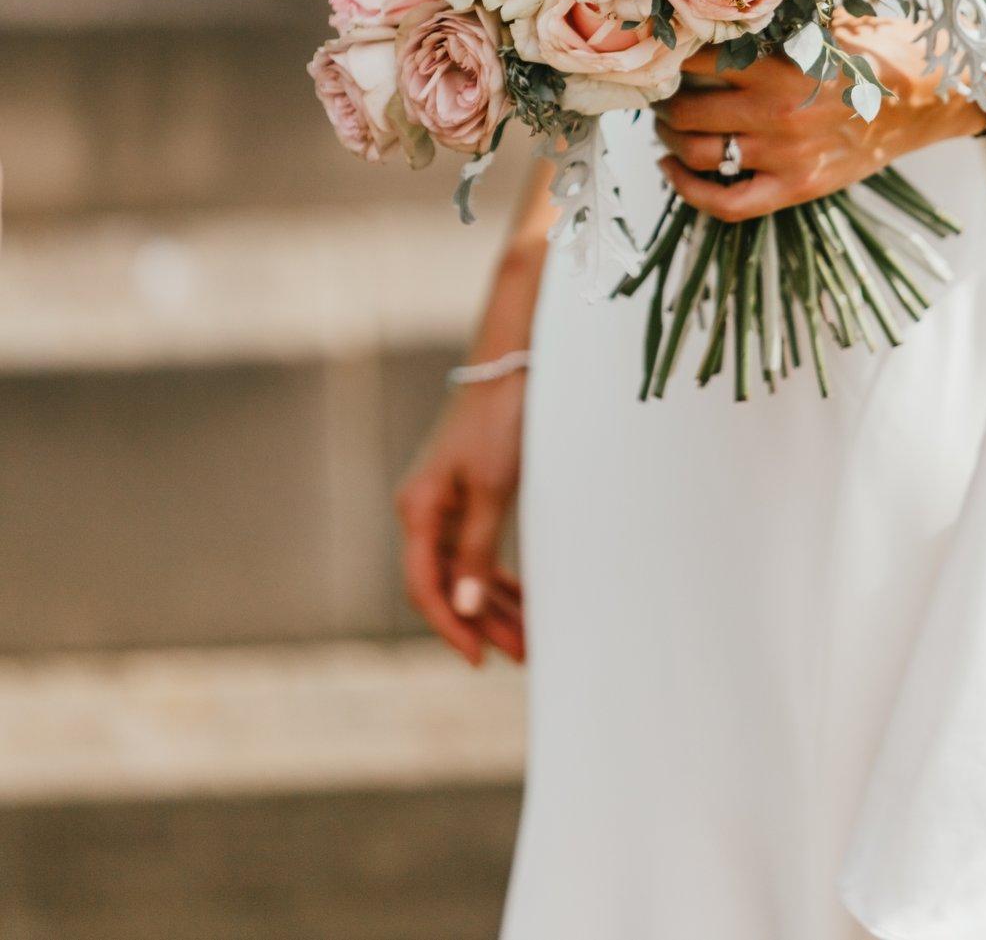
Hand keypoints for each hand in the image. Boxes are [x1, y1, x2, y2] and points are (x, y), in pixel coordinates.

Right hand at [395, 374, 525, 666]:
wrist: (511, 366)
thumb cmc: (498, 421)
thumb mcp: (490, 490)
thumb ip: (475, 551)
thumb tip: (462, 609)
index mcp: (418, 509)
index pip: (424, 586)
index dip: (450, 627)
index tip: (480, 658)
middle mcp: (424, 510)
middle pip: (445, 583)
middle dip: (481, 622)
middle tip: (522, 654)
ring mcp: (445, 503)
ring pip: (463, 569)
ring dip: (492, 604)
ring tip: (528, 638)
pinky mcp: (467, 495)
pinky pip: (475, 548)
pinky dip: (496, 575)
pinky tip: (521, 598)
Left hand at [655, 15, 983, 222]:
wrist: (929, 97)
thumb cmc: (876, 52)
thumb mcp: (824, 24)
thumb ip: (773, 23)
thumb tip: (716, 12)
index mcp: (779, 66)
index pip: (698, 62)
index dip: (671, 59)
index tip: (662, 55)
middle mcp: (775, 113)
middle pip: (686, 112)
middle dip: (663, 103)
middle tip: (659, 94)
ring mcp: (785, 156)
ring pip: (698, 154)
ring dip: (668, 140)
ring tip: (665, 127)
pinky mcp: (796, 188)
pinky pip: (726, 202)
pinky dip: (688, 190)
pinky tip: (671, 170)